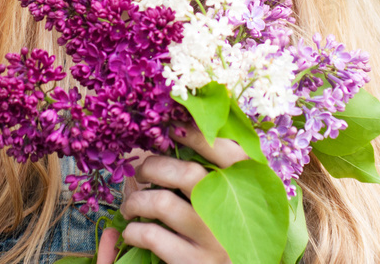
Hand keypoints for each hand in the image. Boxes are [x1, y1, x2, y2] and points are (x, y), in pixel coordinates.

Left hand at [113, 123, 248, 262]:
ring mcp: (214, 240)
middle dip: (155, 166)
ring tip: (131, 206)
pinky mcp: (194, 263)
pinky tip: (133, 232)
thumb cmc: (226, 234)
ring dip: (137, 200)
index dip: (199, 136)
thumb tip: (182, 136)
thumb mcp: (234, 204)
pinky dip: (134, 230)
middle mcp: (233, 214)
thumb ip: (220, 176)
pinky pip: (153, 236)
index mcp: (248, 192)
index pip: (229, 153)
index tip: (173, 129)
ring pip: (163, 204)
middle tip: (141, 172)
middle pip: (188, 173)